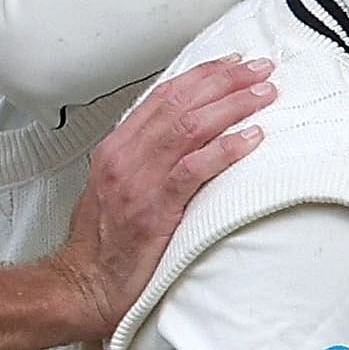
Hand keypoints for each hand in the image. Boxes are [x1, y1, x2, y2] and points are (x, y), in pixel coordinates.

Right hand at [52, 56, 276, 335]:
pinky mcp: (154, 210)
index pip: (164, 95)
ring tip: (264, 94)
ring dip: (233, 105)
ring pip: (190, 127)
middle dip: (225, 81)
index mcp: (117, 148)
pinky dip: (225, 149)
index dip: (202, 75)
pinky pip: (193, 170)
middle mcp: (125, 156)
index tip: (233, 63)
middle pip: (180, 103)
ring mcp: (138, 181)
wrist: (84, 286)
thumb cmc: (104, 243)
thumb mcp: (119, 187)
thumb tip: (186, 138)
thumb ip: (146, 158)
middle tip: (260, 69)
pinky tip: (251, 138)